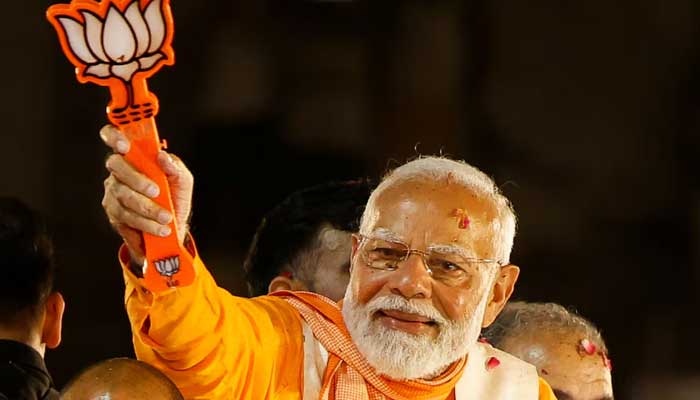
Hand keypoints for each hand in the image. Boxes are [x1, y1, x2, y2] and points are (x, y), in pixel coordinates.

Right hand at [100, 125, 193, 263]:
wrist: (174, 227)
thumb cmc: (175, 198)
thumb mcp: (182, 181)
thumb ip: (175, 167)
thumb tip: (162, 156)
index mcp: (135, 156)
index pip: (115, 137)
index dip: (114, 137)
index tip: (124, 146)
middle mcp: (120, 172)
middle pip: (116, 166)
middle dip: (137, 180)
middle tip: (156, 192)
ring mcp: (114, 192)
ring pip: (123, 196)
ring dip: (147, 209)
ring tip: (166, 218)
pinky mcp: (114, 214)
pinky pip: (125, 218)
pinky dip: (145, 224)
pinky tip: (158, 229)